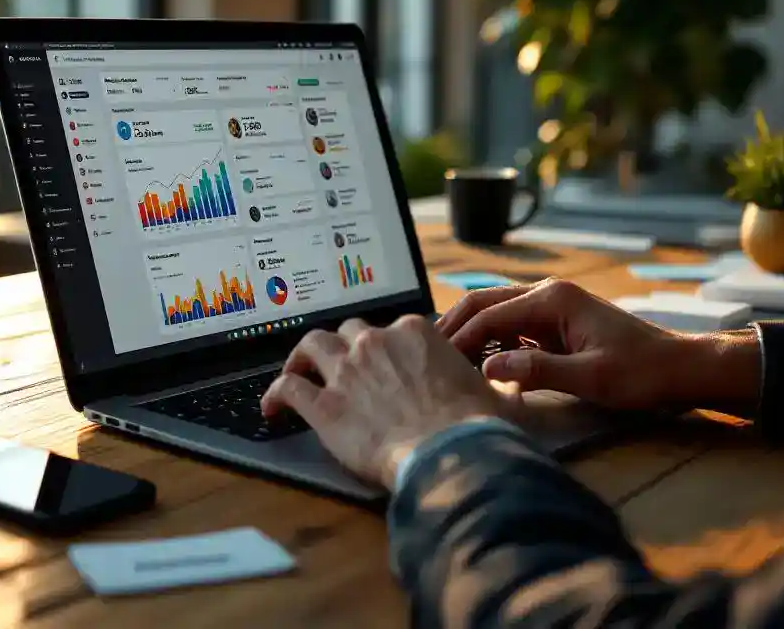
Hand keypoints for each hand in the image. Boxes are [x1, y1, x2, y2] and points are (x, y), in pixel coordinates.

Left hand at [261, 315, 508, 488]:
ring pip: (310, 346)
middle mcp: (375, 342)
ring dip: (302, 357)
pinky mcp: (323, 405)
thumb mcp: (497, 393)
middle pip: (348, 331)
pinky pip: (288, 388)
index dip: (384, 346)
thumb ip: (496, 383)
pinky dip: (275, 394)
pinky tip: (271, 409)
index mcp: (415, 332)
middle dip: (343, 346)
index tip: (383, 361)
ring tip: (296, 372)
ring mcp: (345, 371)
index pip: (390, 329)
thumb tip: (512, 386)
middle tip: (340, 366)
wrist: (450, 454)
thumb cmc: (477, 426)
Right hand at [436, 278, 761, 411]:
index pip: (489, 315)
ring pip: (495, 312)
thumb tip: (487, 369)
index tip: (434, 364)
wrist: (679, 369)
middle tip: (424, 354)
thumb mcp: (591, 378)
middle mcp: (546, 294)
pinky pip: (511, 327)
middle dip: (454, 326)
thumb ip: (538, 371)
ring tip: (442, 360)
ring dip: (469, 333)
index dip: (459, 339)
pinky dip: (490, 342)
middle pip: (484, 303)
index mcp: (551, 299)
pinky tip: (479, 364)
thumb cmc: (641, 374)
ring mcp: (550, 307)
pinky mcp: (555, 323)